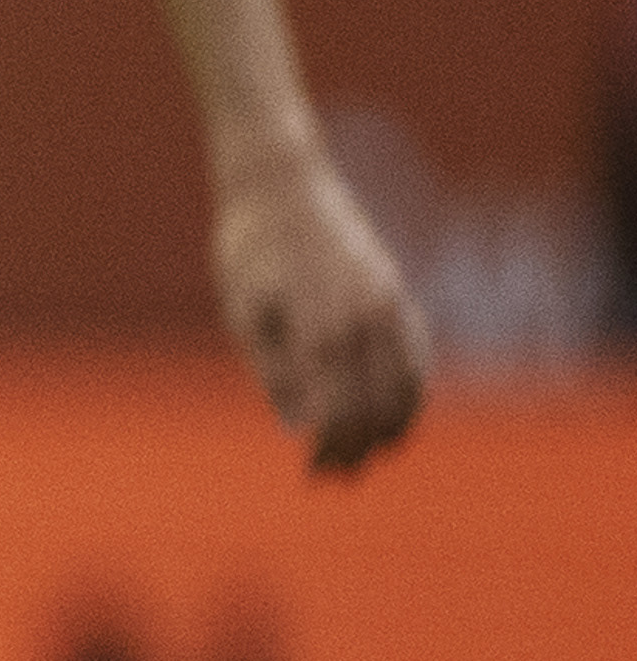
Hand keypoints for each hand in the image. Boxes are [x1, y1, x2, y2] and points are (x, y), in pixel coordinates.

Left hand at [214, 143, 427, 472]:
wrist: (283, 185)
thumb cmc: (249, 250)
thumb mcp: (243, 312)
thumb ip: (273, 369)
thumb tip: (298, 426)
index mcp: (322, 326)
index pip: (341, 410)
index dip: (332, 447)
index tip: (313, 471)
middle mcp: (366, 318)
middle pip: (378, 406)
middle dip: (359, 447)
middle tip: (333, 474)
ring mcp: (388, 304)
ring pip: (407, 386)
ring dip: (390, 427)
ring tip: (365, 455)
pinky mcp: (396, 293)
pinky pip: (416, 355)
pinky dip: (409, 393)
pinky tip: (392, 417)